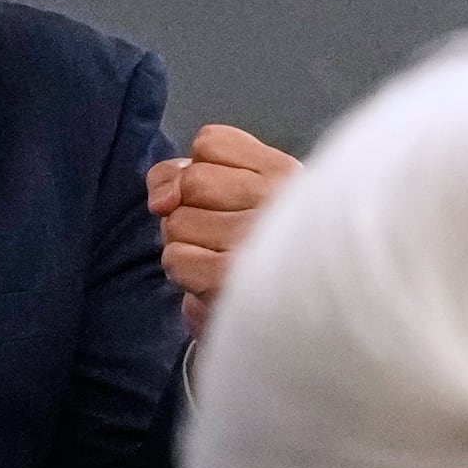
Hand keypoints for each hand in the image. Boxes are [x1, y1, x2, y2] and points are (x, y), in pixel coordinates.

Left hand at [149, 123, 298, 336]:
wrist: (307, 324)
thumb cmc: (273, 259)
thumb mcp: (247, 203)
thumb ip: (193, 176)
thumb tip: (160, 194)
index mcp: (286, 173)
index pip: (211, 143)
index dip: (197, 170)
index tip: (219, 198)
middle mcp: (277, 199)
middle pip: (192, 182)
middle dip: (189, 211)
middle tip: (218, 238)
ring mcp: (256, 239)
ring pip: (178, 222)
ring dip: (187, 246)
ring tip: (220, 262)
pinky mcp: (233, 281)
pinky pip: (177, 260)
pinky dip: (186, 273)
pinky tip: (214, 282)